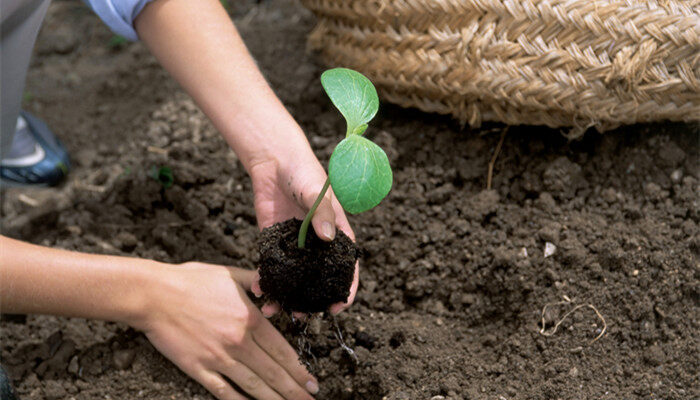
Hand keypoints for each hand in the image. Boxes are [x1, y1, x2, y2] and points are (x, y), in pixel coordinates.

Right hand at [133, 262, 318, 399]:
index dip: (300, 369)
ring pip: (254, 386)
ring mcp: (219, 358)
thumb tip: (273, 284)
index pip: (283, 350)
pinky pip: (224, 391)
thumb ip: (257, 281)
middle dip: (294, 389)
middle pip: (273, 372)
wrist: (154, 294)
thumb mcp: (231, 274)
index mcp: (250, 319)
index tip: (312, 381)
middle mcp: (239, 342)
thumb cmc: (191, 281)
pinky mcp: (198, 368)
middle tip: (310, 399)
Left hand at [248, 154, 358, 316]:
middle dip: (311, 302)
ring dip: (285, 297)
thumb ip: (322, 213)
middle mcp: (317, 245)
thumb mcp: (317, 191)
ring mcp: (295, 245)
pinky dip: (265, 280)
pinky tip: (259, 290)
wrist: (274, 161)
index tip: (337, 308)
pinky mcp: (273, 242)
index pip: (346, 267)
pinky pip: (271, 267)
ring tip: (275, 311)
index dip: (345, 290)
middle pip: (318, 280)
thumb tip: (327, 237)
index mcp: (336, 234)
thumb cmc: (304, 172)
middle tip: (302, 316)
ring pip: (293, 279)